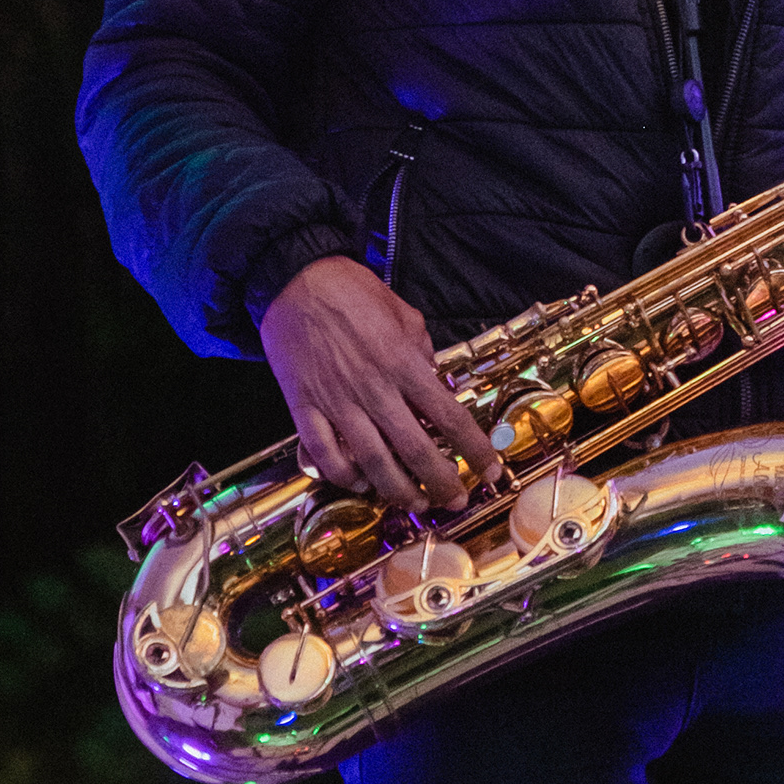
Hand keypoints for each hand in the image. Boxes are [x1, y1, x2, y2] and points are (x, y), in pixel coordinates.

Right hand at [261, 255, 500, 512]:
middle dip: (441, 482)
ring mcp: (337, 401)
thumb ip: (421, 350)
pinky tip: (360, 484)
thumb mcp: (402, 313)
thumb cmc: (351, 290)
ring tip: (416, 504)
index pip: (449, 416)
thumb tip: (433, 380)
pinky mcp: (304, 407)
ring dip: (398, 490)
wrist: (293, 279)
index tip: (490, 470)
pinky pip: (325, 454)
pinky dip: (343, 476)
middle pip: (415, 449)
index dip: (474, 449)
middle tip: (456, 500)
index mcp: (403, 362)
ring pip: (372, 461)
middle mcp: (373, 387)